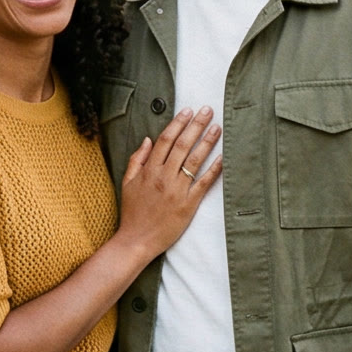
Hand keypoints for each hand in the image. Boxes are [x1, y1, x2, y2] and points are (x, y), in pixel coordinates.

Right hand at [114, 107, 221, 256]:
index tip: (188, 111)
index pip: (165, 140)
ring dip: (207, 142)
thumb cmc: (132, 212)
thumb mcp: (127, 183)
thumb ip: (137, 160)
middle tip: (208, 111)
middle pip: (182, 145)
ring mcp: (177, 190)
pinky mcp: (188, 204)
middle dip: (196, 125)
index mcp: (149, 170)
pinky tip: (223, 157)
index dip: (178, 123)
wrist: (137, 240)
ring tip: (217, 128)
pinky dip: (214, 169)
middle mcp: (164, 177)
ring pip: (195, 160)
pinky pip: (204, 183)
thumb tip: (147, 139)